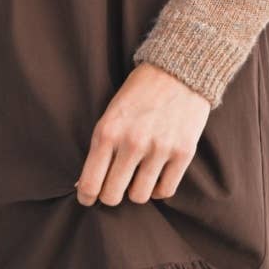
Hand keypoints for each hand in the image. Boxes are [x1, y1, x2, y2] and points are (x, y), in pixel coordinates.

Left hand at [74, 62, 211, 204]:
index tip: (89, 198)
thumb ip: (100, 147)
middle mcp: (132, 143)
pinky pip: (166, 191)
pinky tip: (156, 176)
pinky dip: (159, 189)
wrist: (179, 70)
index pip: (90, 183)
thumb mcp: (111, 114)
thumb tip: (85, 184)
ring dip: (136, 191)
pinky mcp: (183, 153)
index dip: (87, 197)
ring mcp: (159, 149)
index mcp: (107, 132)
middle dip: (111, 195)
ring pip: (139, 196)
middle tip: (115, 186)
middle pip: (113, 196)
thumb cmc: (139, 92)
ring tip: (138, 177)